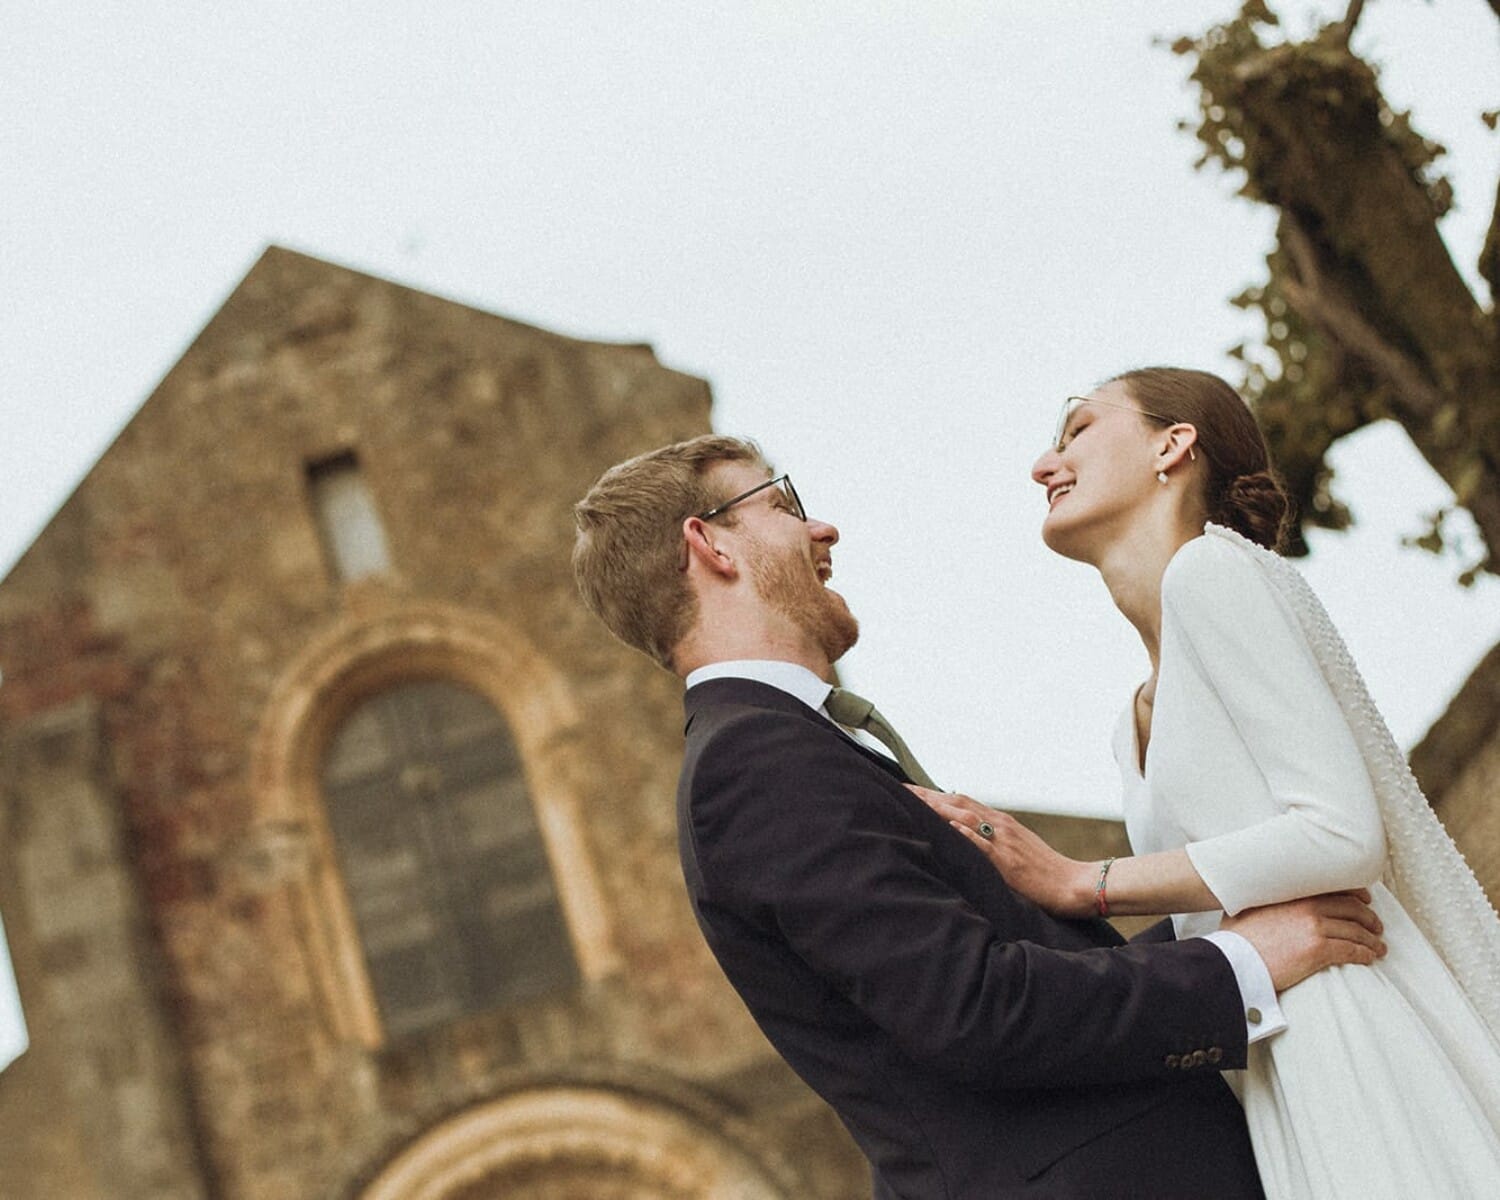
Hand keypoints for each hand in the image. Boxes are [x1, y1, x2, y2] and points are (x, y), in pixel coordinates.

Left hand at [909, 785, 1094, 917]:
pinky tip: (951, 827)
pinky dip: (968, 834)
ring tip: (914, 800)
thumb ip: (991, 838)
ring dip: (940, 807)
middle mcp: (1001, 826)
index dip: (934, 793)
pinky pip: (987, 845)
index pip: (961, 800)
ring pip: (968, 817)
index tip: (909, 789)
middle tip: (900, 788)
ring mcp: (1005, 842)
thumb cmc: (1044, 870)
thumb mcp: (1016, 847)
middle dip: (928, 795)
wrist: (1073, 884)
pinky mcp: (1010, 863)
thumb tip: (964, 833)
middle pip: (958, 802)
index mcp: (1000, 822)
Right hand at [1221, 889, 1385, 991]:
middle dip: (1368, 917)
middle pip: (1351, 908)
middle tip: (1375, 926)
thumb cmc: (1236, 937)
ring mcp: (1314, 926)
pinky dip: (1366, 954)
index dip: (1354, 893)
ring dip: (1371, 939)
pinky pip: (1352, 950)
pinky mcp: (1319, 950)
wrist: (1236, 959)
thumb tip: (1260, 898)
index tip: (1364, 899)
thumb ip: (1262, 898)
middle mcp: (1307, 905)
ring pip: (1356, 930)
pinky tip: (1370, 957)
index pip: (1333, 888)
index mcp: (1292, 893)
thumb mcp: (1246, 906)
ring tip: (1378, 946)